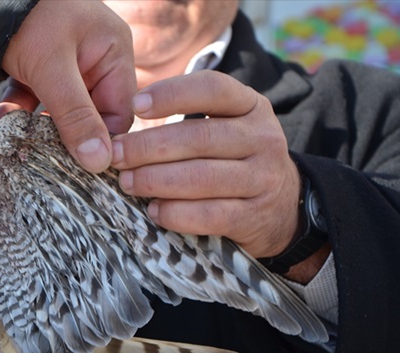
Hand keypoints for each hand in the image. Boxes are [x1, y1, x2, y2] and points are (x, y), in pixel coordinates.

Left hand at [0, 0, 135, 172]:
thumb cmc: (28, 16)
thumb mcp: (52, 68)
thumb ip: (75, 116)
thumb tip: (99, 163)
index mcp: (113, 53)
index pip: (119, 112)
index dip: (103, 142)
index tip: (82, 166)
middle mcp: (95, 59)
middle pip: (89, 115)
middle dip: (64, 136)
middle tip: (46, 158)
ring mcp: (67, 63)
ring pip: (59, 110)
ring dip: (37, 126)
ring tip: (19, 140)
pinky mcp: (39, 65)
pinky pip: (35, 97)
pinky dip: (19, 108)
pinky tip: (1, 119)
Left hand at [111, 70, 300, 258]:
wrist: (283, 209)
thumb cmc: (234, 161)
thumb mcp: (225, 128)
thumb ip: (186, 122)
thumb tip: (121, 130)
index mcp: (251, 106)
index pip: (212, 89)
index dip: (171, 94)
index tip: (135, 105)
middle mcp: (262, 138)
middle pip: (199, 137)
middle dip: (149, 146)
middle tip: (116, 154)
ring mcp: (262, 178)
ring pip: (202, 177)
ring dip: (156, 180)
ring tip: (127, 182)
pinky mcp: (254, 216)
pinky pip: (210, 215)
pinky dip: (176, 214)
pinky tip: (153, 211)